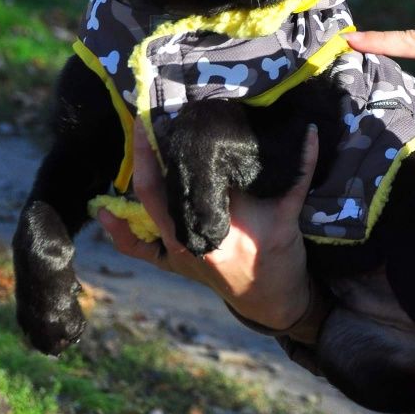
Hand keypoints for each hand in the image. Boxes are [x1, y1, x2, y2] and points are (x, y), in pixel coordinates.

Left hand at [98, 120, 318, 329]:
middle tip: (148, 116)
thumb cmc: (280, 259)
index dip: (177, 144)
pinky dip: (119, 232)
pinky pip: (140, 248)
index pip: (189, 177)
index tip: (171, 112)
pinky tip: (102, 210)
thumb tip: (311, 131)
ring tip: (137, 140)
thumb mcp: (290, 214)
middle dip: (149, 152)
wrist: (273, 301)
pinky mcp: (173, 262)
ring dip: (138, 176)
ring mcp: (178, 252)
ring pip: (146, 210)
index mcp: (217, 224)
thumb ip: (301, 172)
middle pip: (157, 189)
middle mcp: (190, 238)